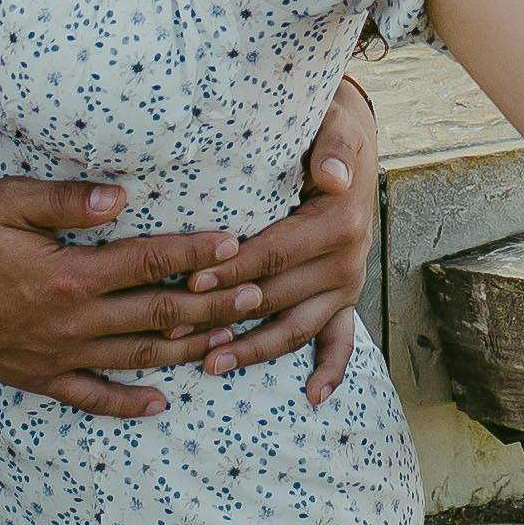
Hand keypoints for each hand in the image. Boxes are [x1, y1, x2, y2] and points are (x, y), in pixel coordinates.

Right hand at [0, 178, 245, 416]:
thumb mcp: (8, 202)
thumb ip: (68, 200)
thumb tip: (122, 197)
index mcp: (71, 275)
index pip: (151, 261)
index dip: (196, 252)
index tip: (234, 243)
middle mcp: (73, 321)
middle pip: (159, 315)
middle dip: (214, 305)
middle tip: (257, 295)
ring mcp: (59, 356)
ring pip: (139, 358)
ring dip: (190, 349)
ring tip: (232, 340)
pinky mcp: (40, 378)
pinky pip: (93, 398)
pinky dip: (130, 404)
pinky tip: (162, 403)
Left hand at [195, 72, 382, 398]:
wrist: (350, 139)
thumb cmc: (326, 128)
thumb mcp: (332, 126)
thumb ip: (331, 148)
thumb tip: (334, 175)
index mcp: (337, 223)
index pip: (275, 254)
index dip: (233, 270)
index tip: (191, 281)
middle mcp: (346, 261)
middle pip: (277, 297)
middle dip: (224, 315)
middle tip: (174, 329)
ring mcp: (346, 285)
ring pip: (298, 327)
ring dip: (255, 350)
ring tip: (210, 366)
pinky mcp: (345, 298)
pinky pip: (341, 340)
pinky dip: (329, 371)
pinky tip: (311, 397)